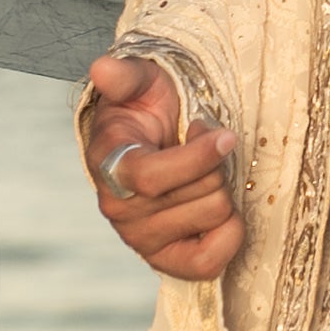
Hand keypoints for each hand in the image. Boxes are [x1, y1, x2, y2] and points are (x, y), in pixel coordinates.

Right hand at [80, 52, 243, 282]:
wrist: (151, 140)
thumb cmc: (146, 109)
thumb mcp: (139, 82)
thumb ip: (123, 76)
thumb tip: (101, 68)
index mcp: (109, 168)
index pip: (152, 178)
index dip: (197, 157)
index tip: (224, 134)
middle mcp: (120, 211)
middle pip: (199, 195)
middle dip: (215, 165)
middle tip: (202, 148)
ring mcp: (142, 240)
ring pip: (213, 216)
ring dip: (221, 189)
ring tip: (203, 172)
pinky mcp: (166, 260)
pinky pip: (208, 262)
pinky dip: (229, 235)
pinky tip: (222, 211)